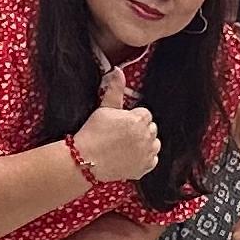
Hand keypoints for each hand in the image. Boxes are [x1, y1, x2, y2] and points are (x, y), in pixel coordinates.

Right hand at [75, 69, 161, 183]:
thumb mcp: (104, 108)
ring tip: (125, 145)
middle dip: (139, 130)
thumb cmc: (93, 133)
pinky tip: (129, 156)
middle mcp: (147, 136)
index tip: (121, 124)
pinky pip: (152, 160)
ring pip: (154, 144)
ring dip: (145, 143)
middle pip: (151, 128)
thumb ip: (115, 89)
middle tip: (121, 135)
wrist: (85, 160)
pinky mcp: (145, 167)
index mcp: (139, 120)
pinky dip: (144, 159)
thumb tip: (118, 71)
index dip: (132, 118)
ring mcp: (147, 153)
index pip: (145, 114)